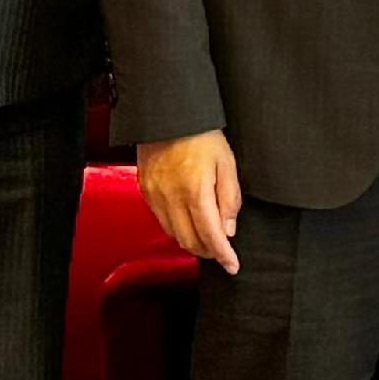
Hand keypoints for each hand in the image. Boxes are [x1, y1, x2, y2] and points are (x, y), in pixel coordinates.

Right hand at [137, 130, 244, 272]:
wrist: (169, 114)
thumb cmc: (201, 134)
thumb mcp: (227, 163)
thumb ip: (230, 199)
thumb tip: (229, 230)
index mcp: (195, 191)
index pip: (211, 236)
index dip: (224, 255)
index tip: (233, 265)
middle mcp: (171, 197)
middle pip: (190, 241)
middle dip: (209, 252)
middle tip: (223, 253)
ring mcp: (155, 195)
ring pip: (174, 234)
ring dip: (192, 243)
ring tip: (207, 240)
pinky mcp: (145, 190)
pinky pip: (161, 220)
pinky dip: (177, 228)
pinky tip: (188, 223)